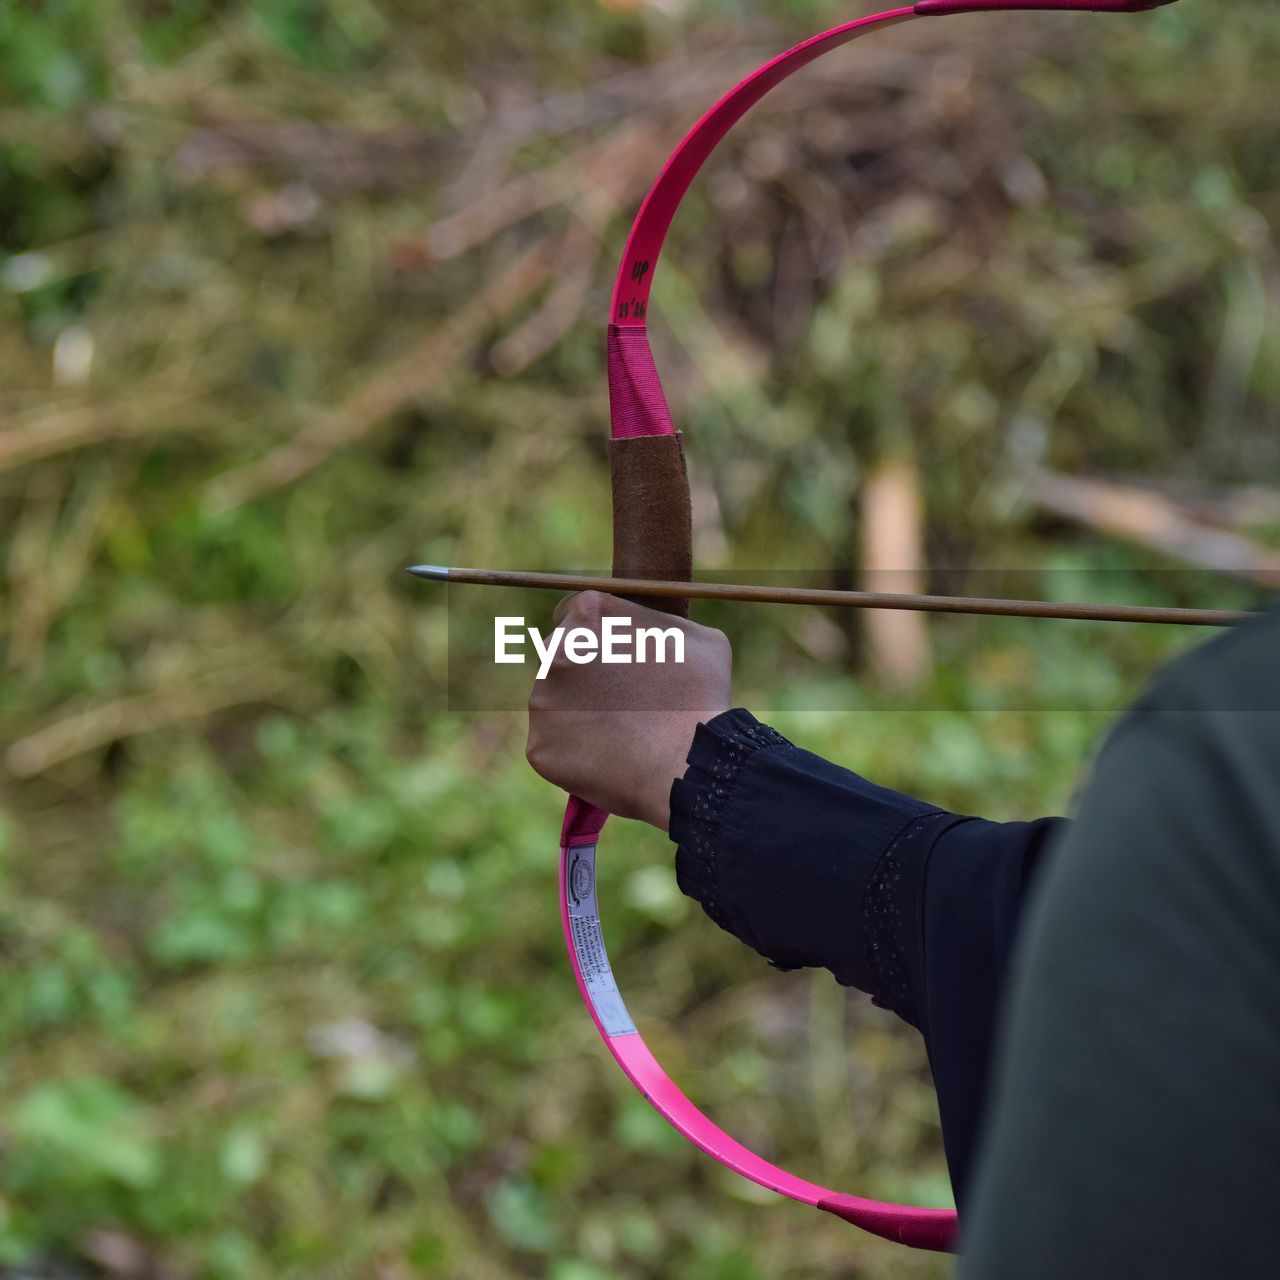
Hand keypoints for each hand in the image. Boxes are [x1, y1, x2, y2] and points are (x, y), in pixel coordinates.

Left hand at [526, 591, 732, 829]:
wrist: (688, 762)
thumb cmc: (701, 696)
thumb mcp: (699, 638)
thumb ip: (661, 623)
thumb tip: (652, 629)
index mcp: (588, 614)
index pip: (572, 613)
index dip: (595, 635)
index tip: (612, 656)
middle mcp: (554, 650)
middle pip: (558, 657)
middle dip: (581, 673)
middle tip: (618, 698)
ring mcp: (542, 700)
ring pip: (554, 703)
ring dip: (578, 713)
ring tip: (621, 733)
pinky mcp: (540, 746)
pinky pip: (555, 746)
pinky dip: (576, 752)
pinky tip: (609, 758)